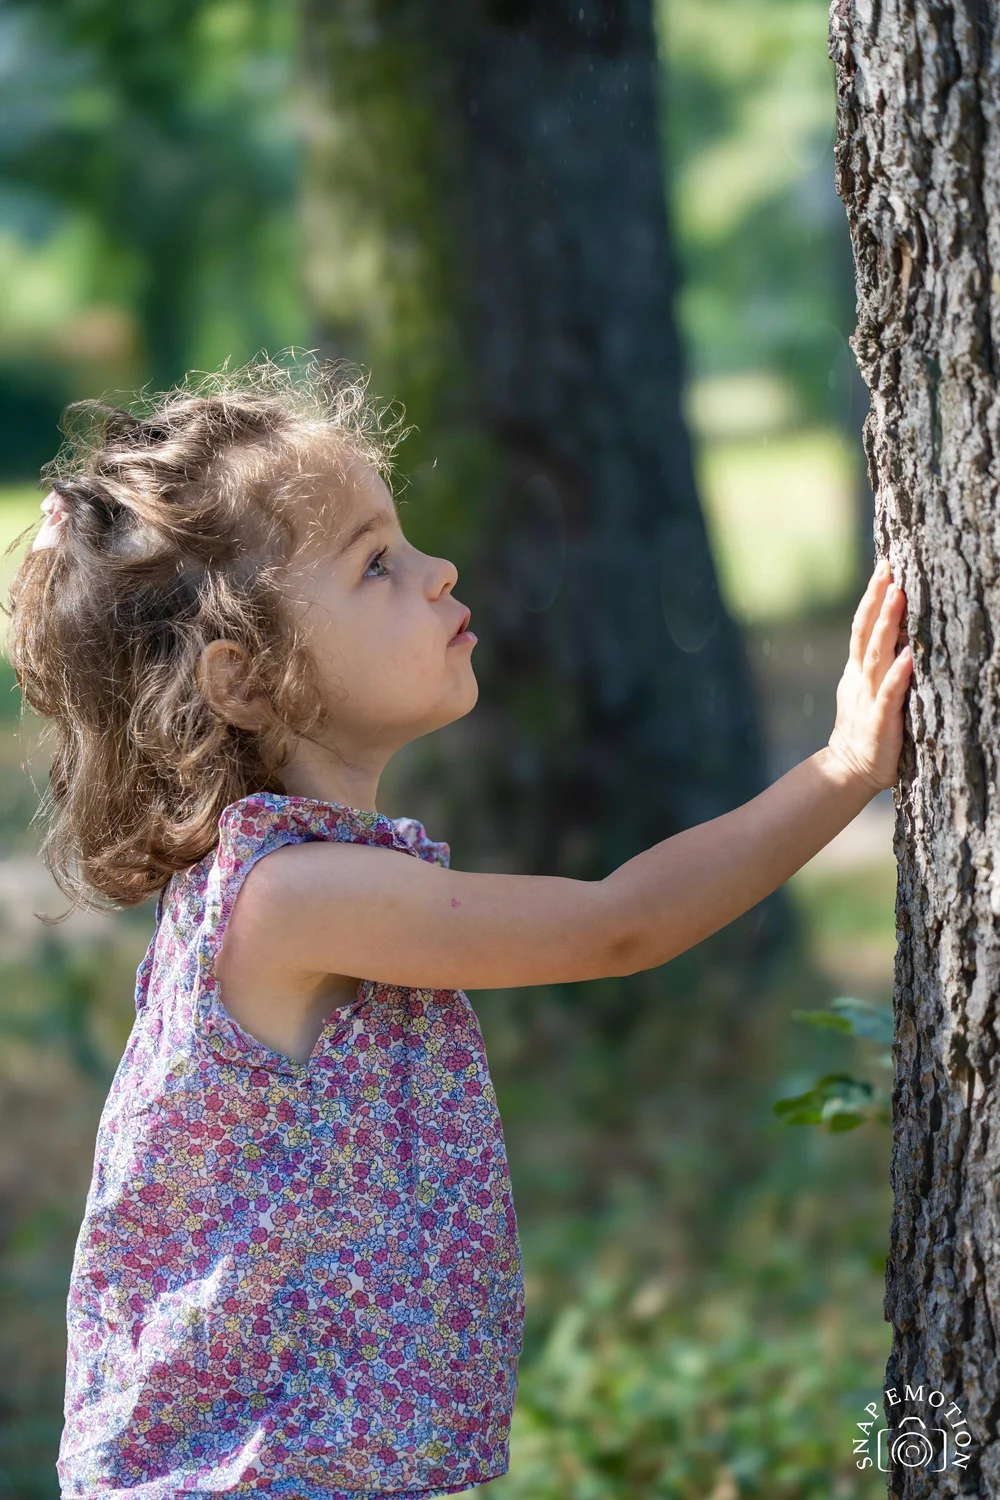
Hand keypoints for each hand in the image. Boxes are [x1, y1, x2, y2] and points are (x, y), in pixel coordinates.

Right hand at [827, 558, 912, 794]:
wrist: (849, 769)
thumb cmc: (866, 729)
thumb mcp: (867, 690)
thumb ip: (878, 664)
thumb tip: (899, 635)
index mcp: (858, 670)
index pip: (862, 626)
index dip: (871, 596)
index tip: (885, 566)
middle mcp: (861, 678)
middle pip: (866, 632)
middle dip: (877, 600)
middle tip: (889, 569)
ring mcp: (868, 698)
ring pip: (876, 656)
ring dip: (886, 625)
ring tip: (897, 597)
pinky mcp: (879, 722)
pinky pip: (889, 695)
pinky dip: (897, 675)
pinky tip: (908, 657)